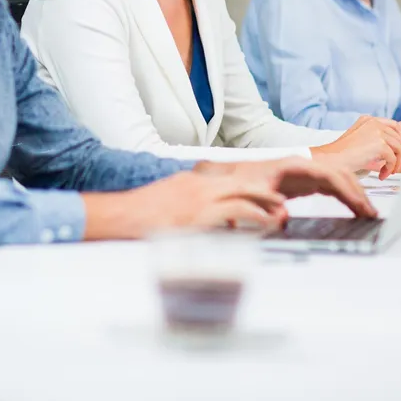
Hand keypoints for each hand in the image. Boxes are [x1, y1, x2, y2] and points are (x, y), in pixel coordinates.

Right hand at [82, 171, 287, 239]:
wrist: (121, 215)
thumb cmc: (138, 214)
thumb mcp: (164, 202)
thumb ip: (184, 205)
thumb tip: (196, 217)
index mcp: (189, 180)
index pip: (224, 178)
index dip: (245, 185)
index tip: (258, 191)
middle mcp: (197, 185)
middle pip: (239, 181)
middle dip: (261, 189)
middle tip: (279, 198)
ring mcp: (200, 198)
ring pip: (243, 192)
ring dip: (264, 201)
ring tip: (279, 211)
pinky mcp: (201, 214)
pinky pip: (237, 210)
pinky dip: (255, 215)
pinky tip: (265, 222)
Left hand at [217, 157, 376, 217]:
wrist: (231, 177)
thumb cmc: (240, 182)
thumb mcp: (250, 192)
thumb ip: (264, 204)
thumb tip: (281, 216)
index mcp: (294, 165)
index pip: (329, 174)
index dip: (347, 190)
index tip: (360, 206)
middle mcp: (304, 165)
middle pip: (340, 173)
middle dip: (358, 192)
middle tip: (371, 213)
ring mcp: (307, 172)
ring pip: (340, 179)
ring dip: (355, 194)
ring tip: (368, 214)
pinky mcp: (306, 182)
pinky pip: (333, 187)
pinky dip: (346, 197)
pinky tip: (355, 210)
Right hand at [310, 115, 400, 179]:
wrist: (332, 158)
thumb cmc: (342, 153)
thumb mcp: (360, 138)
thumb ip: (376, 137)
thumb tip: (397, 143)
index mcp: (368, 120)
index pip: (394, 125)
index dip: (400, 138)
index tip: (397, 151)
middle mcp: (374, 123)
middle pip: (399, 137)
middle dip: (399, 152)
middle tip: (393, 164)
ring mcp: (377, 132)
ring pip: (399, 148)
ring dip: (395, 162)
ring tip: (386, 171)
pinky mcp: (380, 145)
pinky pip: (393, 159)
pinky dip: (389, 169)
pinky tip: (381, 174)